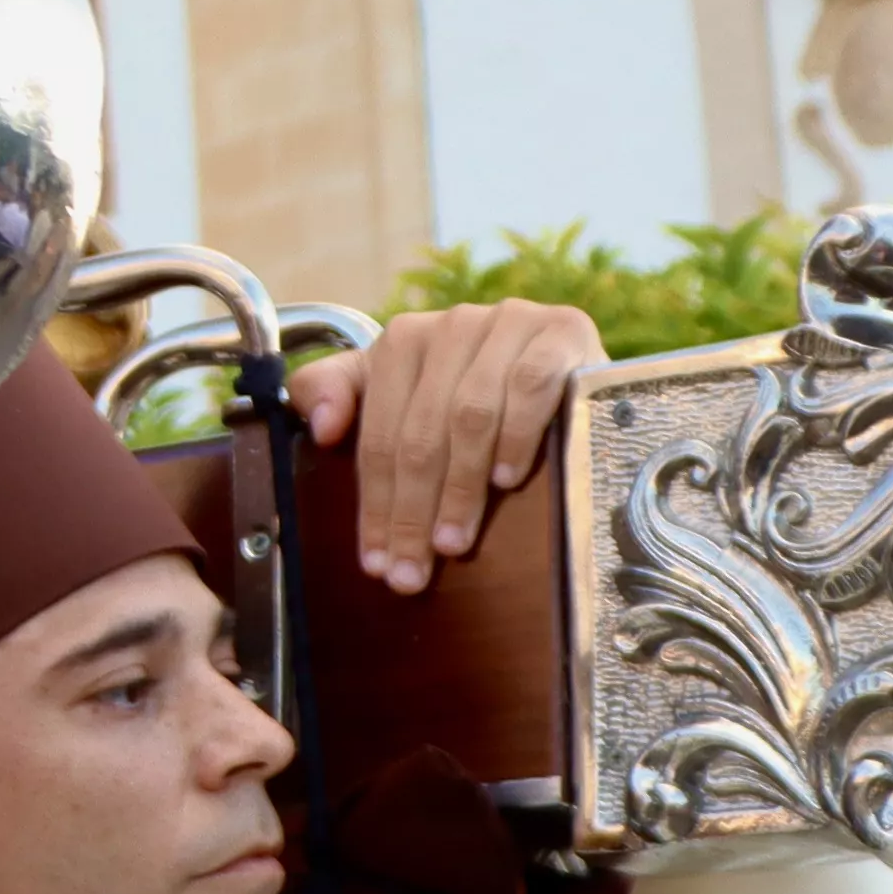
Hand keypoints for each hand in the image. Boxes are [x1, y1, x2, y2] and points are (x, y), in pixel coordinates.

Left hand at [286, 299, 603, 594]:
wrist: (570, 358)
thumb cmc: (478, 389)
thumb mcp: (404, 390)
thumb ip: (341, 393)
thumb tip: (321, 427)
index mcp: (404, 341)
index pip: (379, 434)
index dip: (374, 502)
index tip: (378, 563)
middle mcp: (453, 325)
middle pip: (420, 432)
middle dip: (412, 510)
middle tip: (413, 570)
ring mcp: (509, 323)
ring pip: (469, 416)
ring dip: (459, 486)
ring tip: (453, 541)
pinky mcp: (561, 330)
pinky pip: (529, 385)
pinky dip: (515, 435)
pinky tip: (506, 479)